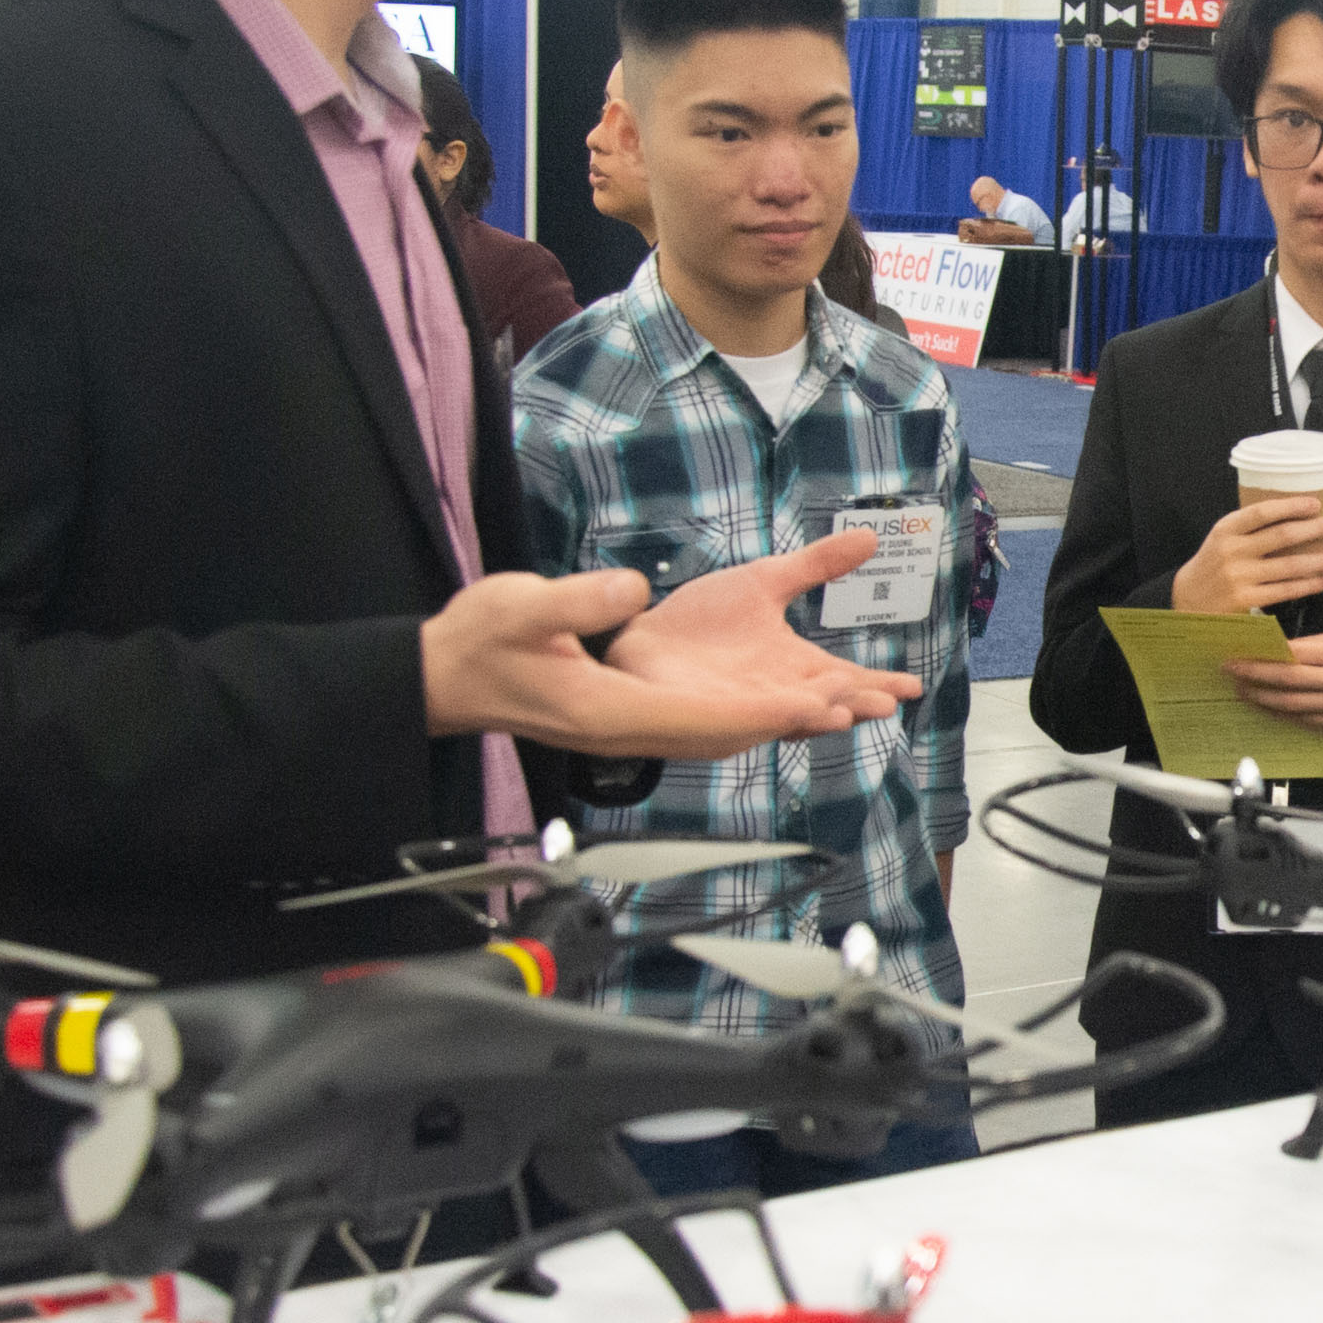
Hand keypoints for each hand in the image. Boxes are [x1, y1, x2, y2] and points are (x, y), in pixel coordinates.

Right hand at [419, 535, 920, 758]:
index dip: (765, 715)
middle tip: (873, 702)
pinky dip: (761, 705)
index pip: (703, 721)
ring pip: (732, 726)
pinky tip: (796, 693)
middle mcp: (636, 729)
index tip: (818, 706)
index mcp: (612, 715)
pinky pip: (712, 713)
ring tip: (859, 700)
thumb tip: (632, 592)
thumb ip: (577, 602)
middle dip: (804, 717)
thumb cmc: (479, 645)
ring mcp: (639, 723)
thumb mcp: (521, 609)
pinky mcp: (639, 709)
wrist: (449, 673)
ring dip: (791, 714)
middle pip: (737, 730)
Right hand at [1173, 491, 1322, 614]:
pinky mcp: (1246, 600)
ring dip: (1319, 560)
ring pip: (1289, 565)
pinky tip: (1321, 580)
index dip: (1291, 506)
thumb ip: (1250, 528)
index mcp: (1226, 529)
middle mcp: (1232, 551)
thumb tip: (1295, 517)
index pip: (1262, 512)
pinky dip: (1308, 585)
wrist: (1187, 601)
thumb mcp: (1222, 539)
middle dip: (1315, 529)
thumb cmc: (1214, 565)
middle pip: (1282, 536)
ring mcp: (1239, 577)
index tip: (1314, 503)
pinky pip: (1285, 590)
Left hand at [1225, 632, 1322, 732]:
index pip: (1295, 653)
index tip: (1241, 652)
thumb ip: (1313, 645)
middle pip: (1288, 679)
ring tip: (1240, 691)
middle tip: (1231, 672)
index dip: (1264, 655)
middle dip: (1255, 675)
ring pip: (1291, 703)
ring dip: (1261, 698)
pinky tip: (1263, 706)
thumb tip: (1276, 650)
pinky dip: (1279, 713)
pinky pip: (1301, 719)